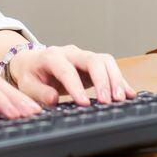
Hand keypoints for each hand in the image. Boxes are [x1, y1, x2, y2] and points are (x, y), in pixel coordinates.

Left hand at [9, 44, 136, 107]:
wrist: (32, 63)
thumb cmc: (31, 75)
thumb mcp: (27, 85)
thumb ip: (39, 92)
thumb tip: (53, 99)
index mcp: (51, 57)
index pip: (66, 70)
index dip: (76, 86)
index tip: (83, 103)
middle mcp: (70, 53)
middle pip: (92, 60)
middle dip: (102, 80)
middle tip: (108, 101)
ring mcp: (83, 57)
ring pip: (105, 61)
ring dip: (115, 79)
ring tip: (121, 99)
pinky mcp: (93, 64)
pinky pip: (109, 67)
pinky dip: (120, 80)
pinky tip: (128, 93)